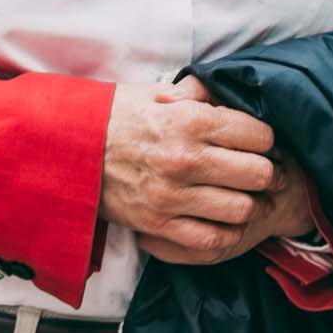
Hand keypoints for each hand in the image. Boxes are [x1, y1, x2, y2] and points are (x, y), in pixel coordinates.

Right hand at [102, 73, 299, 265]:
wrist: (66, 148)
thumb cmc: (114, 117)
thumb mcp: (157, 92)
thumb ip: (199, 93)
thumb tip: (230, 94)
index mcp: (190, 121)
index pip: (260, 136)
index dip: (266, 140)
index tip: (259, 145)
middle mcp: (186, 159)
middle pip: (259, 175)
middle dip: (266, 173)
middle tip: (262, 174)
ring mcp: (172, 196)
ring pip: (242, 209)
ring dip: (247, 204)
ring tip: (243, 197)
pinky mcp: (158, 225)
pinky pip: (212, 240)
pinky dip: (224, 233)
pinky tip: (223, 221)